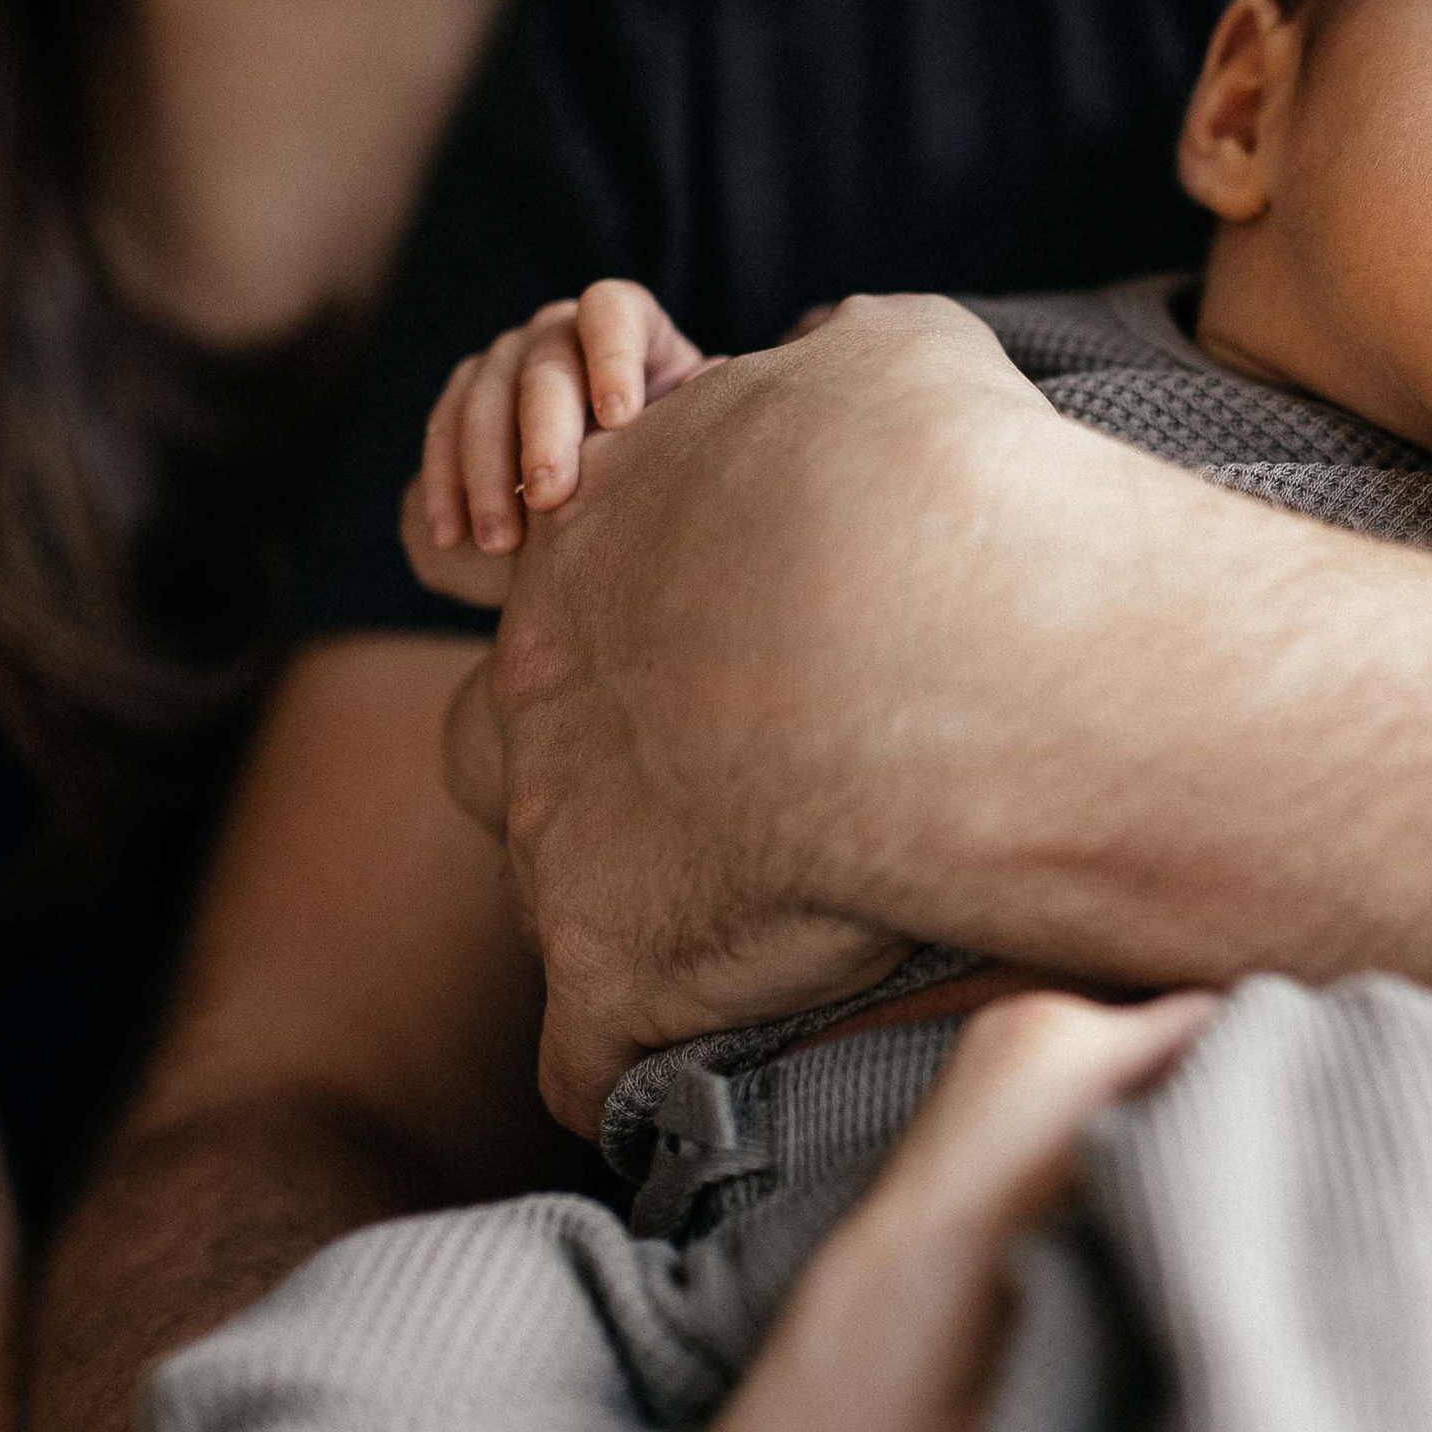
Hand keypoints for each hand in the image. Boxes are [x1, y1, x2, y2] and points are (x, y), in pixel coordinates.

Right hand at [405, 282, 716, 606]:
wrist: (604, 490)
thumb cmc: (663, 454)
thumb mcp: (685, 432)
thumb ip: (695, 412)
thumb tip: (718, 387)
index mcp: (625, 323)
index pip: (612, 311)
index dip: (612, 354)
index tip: (619, 418)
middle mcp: (560, 328)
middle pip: (544, 365)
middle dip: (543, 433)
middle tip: (550, 496)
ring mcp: (505, 358)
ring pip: (484, 399)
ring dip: (487, 473)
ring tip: (501, 541)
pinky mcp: (464, 395)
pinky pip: (443, 431)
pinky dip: (446, 486)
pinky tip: (450, 535)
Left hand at [470, 294, 1075, 1129]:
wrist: (931, 627)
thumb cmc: (926, 478)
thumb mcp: (896, 358)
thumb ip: (853, 362)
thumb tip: (847, 348)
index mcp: (602, 540)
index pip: (530, 580)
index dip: (616, 625)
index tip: (715, 656)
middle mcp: (547, 686)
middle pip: (500, 748)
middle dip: (586, 779)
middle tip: (725, 798)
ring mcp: (559, 835)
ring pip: (556, 900)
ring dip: (643, 925)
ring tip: (761, 940)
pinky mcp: (607, 970)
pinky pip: (583, 1063)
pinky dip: (639, 1077)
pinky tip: (712, 1084)